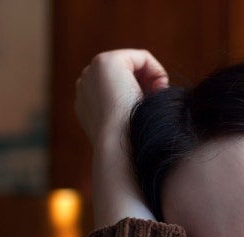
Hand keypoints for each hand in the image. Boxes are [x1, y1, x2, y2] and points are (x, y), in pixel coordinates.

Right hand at [74, 49, 167, 227]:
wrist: (120, 151)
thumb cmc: (128, 157)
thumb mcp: (133, 146)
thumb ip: (138, 138)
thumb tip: (157, 172)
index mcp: (87, 107)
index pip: (121, 90)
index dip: (142, 99)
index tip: (150, 116)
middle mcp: (84, 87)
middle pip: (128, 75)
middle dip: (146, 87)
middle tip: (155, 108)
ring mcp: (91, 73)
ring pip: (135, 65)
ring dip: (151, 81)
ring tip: (156, 102)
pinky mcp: (106, 62)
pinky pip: (141, 57)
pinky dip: (156, 72)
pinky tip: (158, 91)